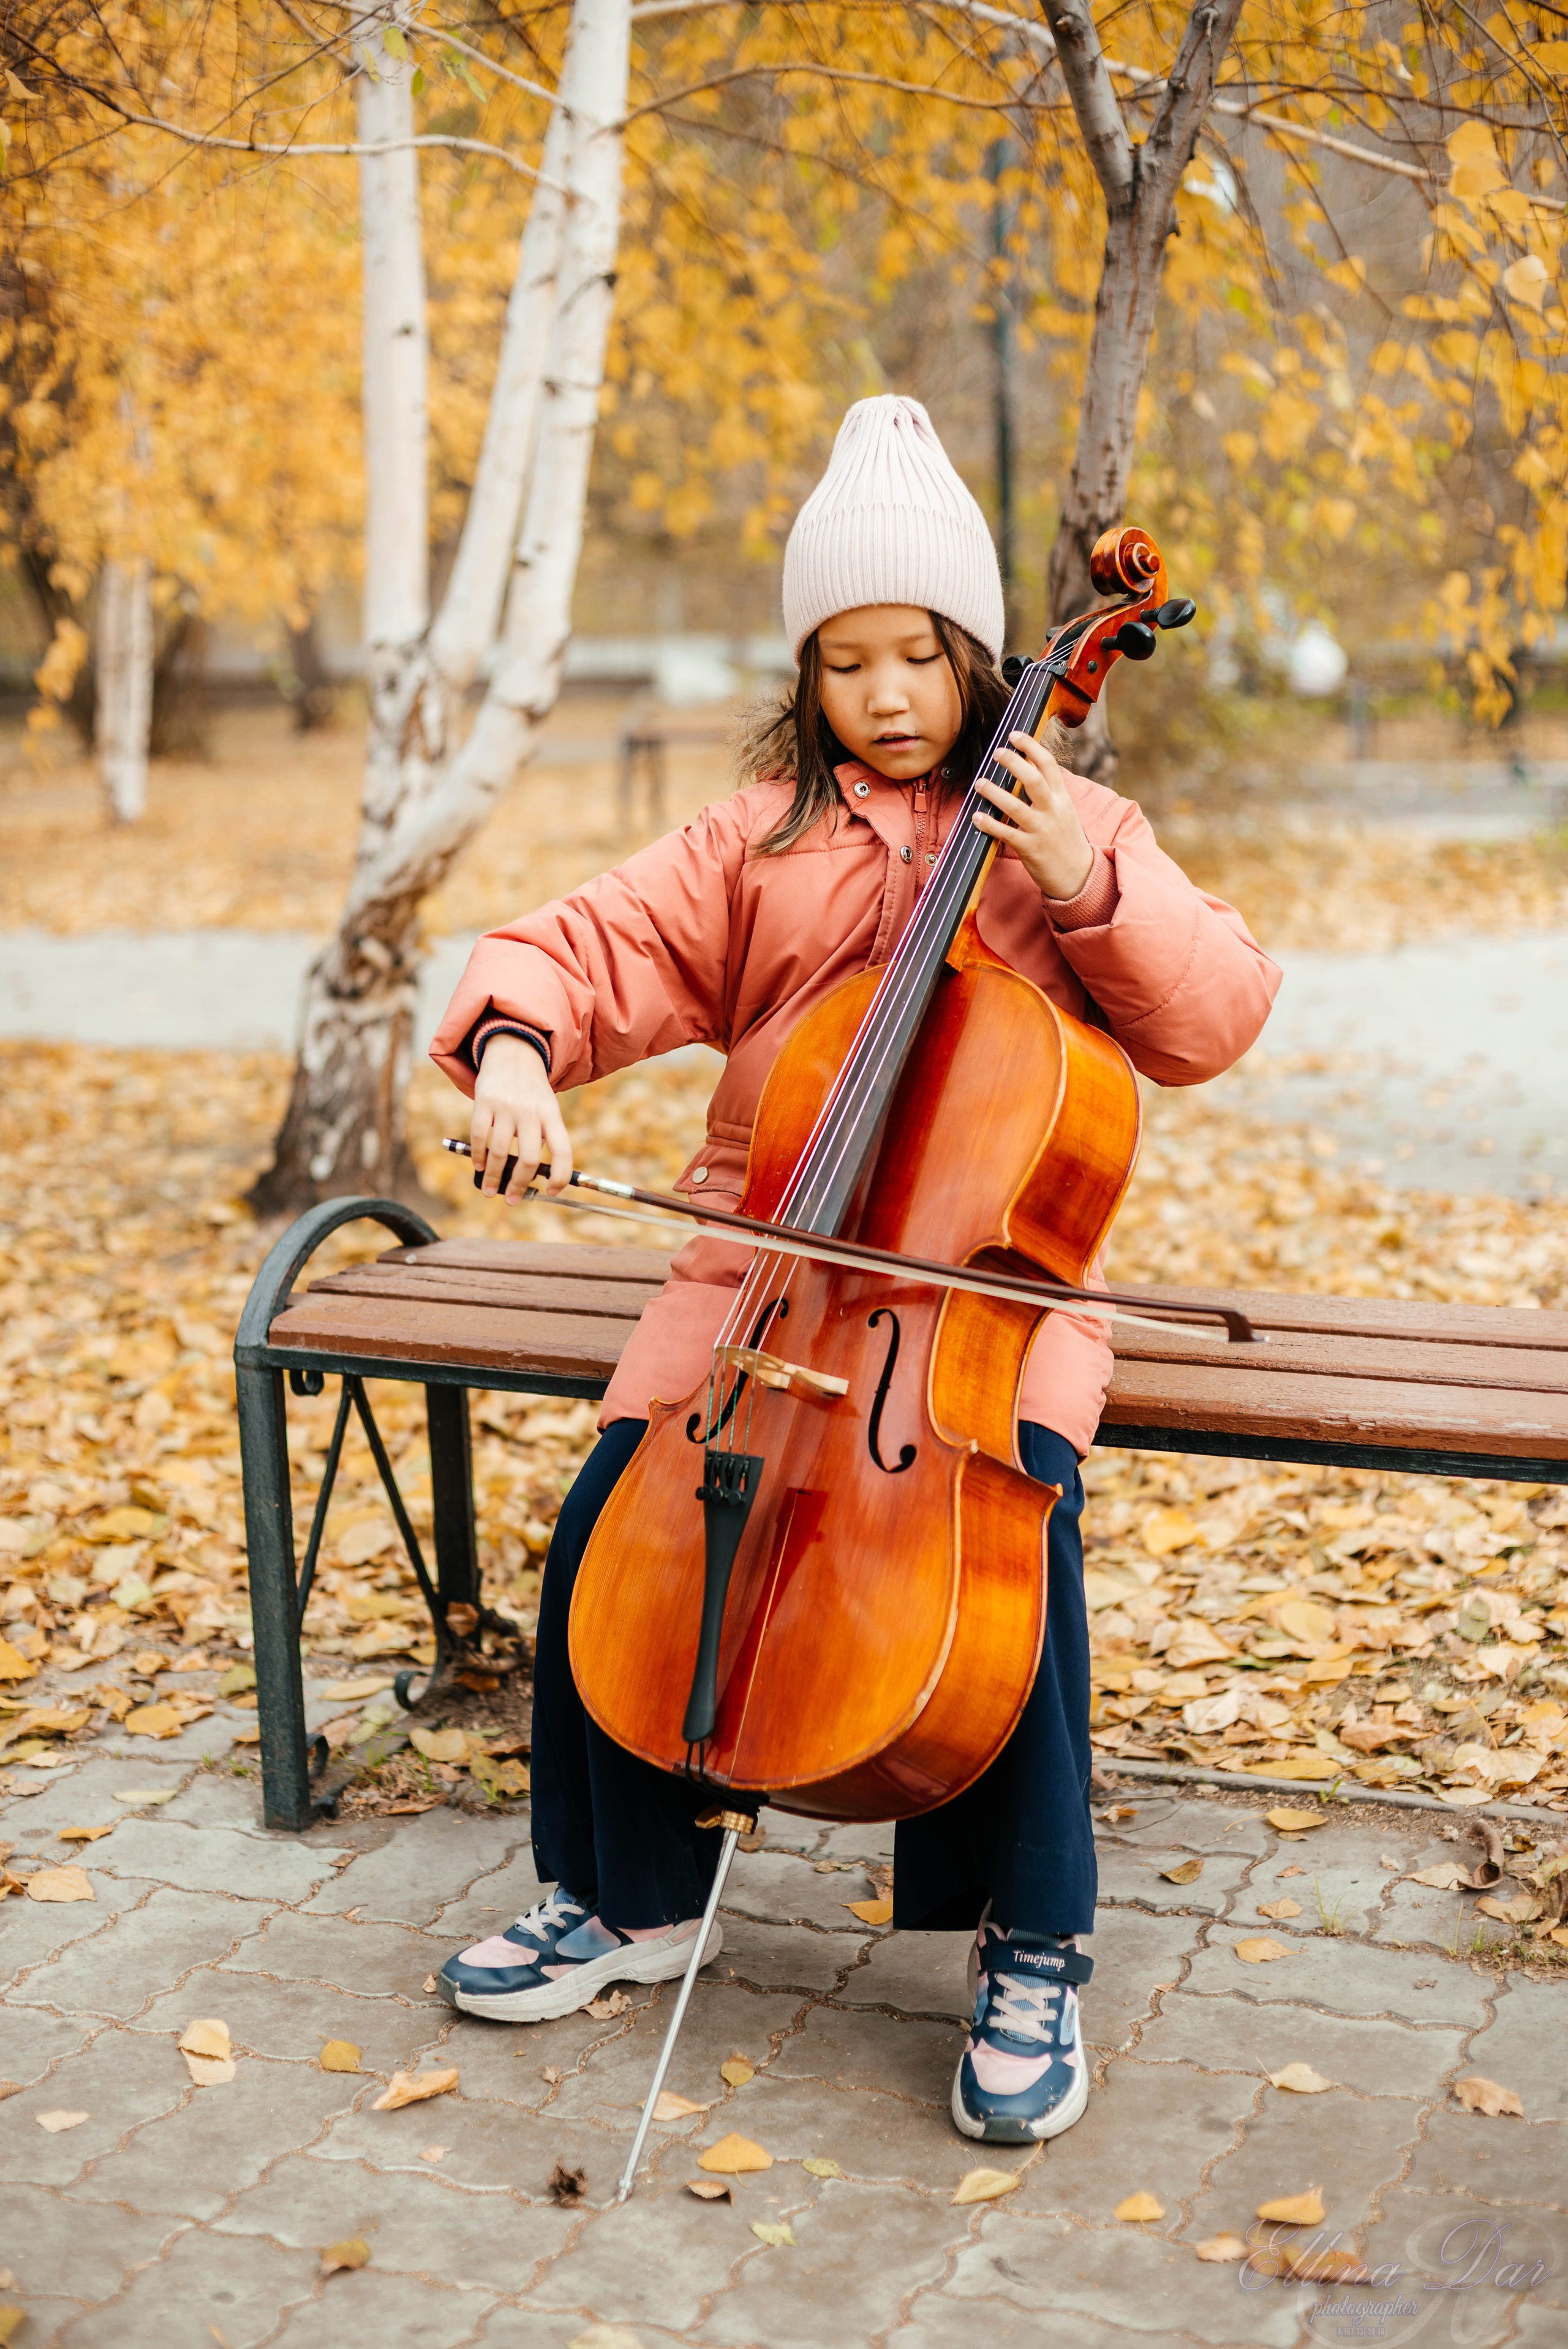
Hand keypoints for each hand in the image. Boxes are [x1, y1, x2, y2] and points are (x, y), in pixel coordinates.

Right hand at [470, 1035, 573, 1200]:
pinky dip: (478, 1156)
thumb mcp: (547, 1109)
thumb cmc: (532, 1092)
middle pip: (529, 1159)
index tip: (551, 1191)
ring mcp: (507, 1107)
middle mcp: (531, 1112)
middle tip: (513, 1200)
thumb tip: (533, 1178)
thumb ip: (543, 1138)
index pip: (563, 1151)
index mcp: (552, 1115)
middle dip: (520, 1185)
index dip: (560, 1176)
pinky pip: (479, 1137)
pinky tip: (479, 1166)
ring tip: (490, 1190)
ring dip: (494, 1177)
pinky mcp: (485, 1102)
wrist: (513, 1053)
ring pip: (501, 1153)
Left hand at [972, 732, 1094, 901]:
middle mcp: (1053, 811)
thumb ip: (1049, 791)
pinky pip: (1006, 833)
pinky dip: (989, 824)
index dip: (1031, 746)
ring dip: (994, 792)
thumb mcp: (1065, 811)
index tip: (1014, 735)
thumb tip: (1028, 766)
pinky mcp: (1030, 849)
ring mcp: (1041, 830)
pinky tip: (976, 816)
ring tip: (979, 782)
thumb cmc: (1066, 840)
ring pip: (1015, 806)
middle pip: (1033, 780)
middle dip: (1013, 763)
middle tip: (996, 753)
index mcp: (1062, 798)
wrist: (1078, 875)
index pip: (1049, 765)